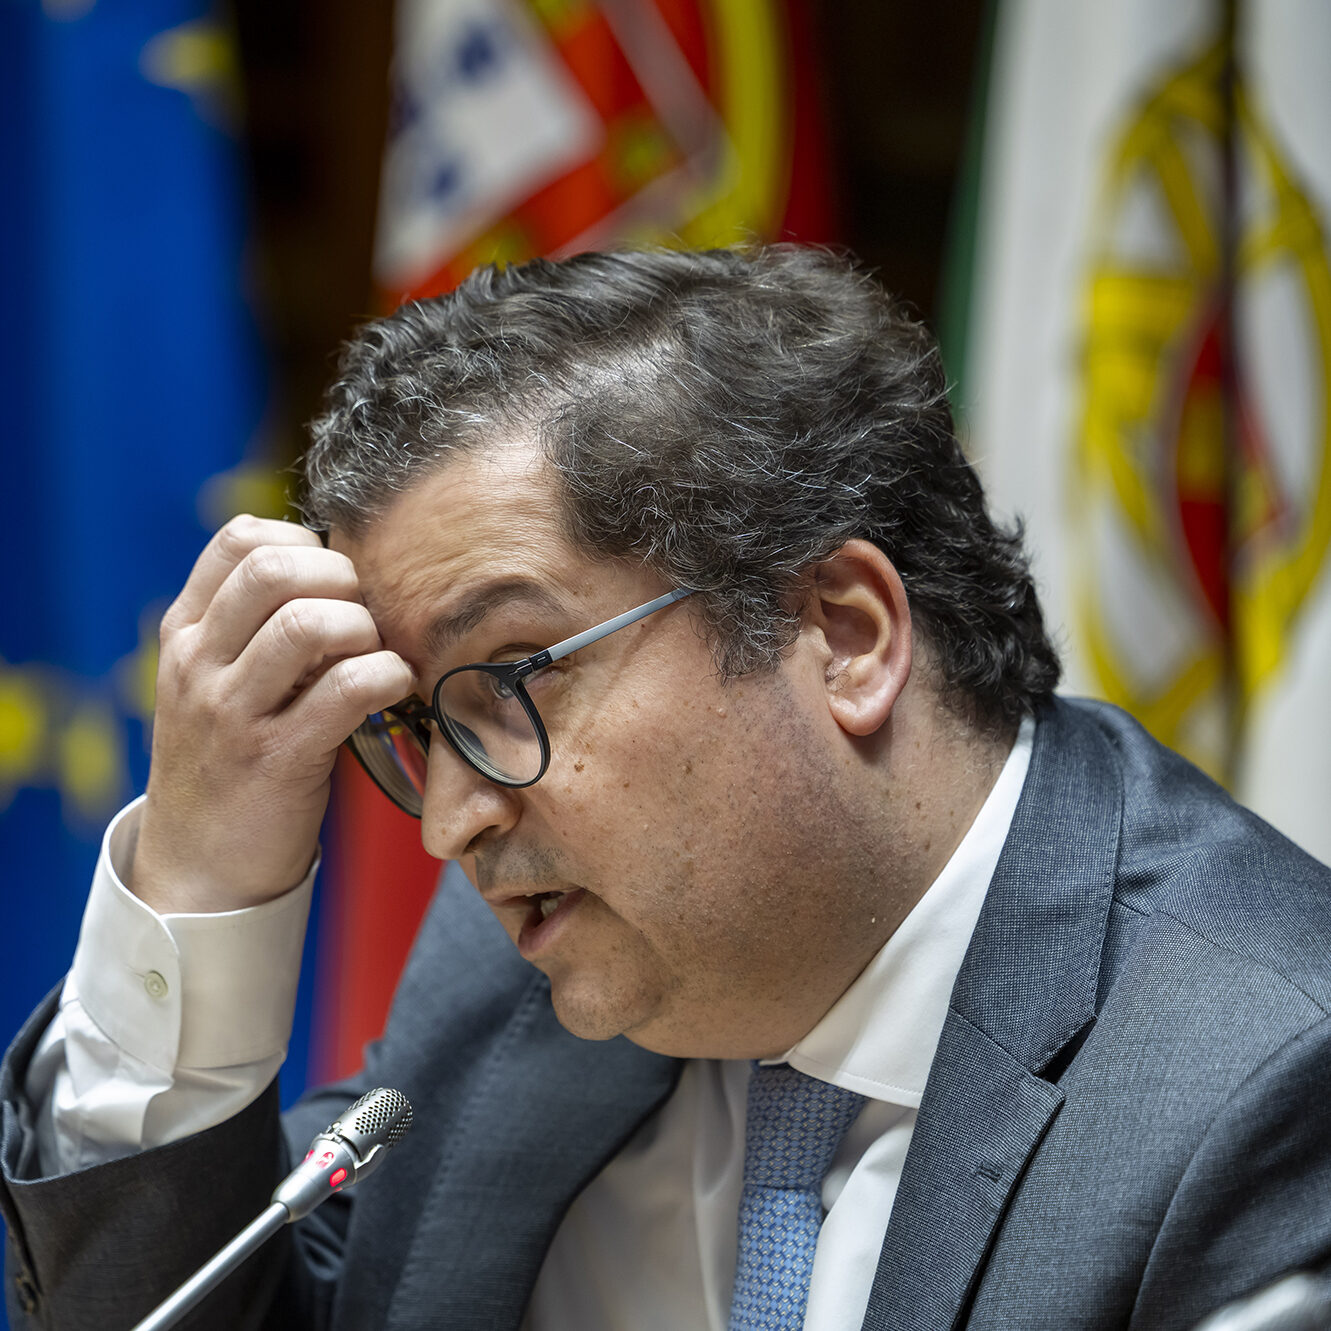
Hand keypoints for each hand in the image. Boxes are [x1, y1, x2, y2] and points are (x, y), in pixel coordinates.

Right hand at [132, 516, 413, 911]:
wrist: (198, 870)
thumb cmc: (229, 762)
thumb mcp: (217, 682)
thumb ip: (257, 628)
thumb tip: (345, 576)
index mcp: (185, 633)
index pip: (239, 538)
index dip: (304, 541)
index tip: (334, 578)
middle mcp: (199, 664)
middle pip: (275, 568)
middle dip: (341, 576)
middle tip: (365, 614)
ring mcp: (232, 712)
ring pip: (309, 623)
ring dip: (364, 628)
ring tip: (376, 653)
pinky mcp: (277, 760)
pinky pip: (346, 688)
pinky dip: (386, 675)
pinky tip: (394, 687)